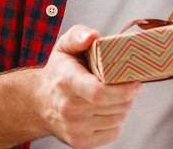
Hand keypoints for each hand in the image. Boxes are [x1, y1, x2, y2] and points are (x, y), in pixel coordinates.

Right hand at [32, 24, 140, 147]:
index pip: (99, 92)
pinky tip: (105, 110)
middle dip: (128, 95)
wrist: (38, 102)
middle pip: (115, 106)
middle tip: (127, 84)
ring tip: (113, 95)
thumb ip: (79, 35)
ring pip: (118, 119)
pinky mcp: (80, 142)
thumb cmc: (58, 72)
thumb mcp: (64, 46)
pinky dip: (115, 121)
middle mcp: (68, 108)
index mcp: (66, 81)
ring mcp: (74, 128)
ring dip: (123, 107)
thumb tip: (93, 35)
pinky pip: (113, 132)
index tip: (134, 81)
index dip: (123, 89)